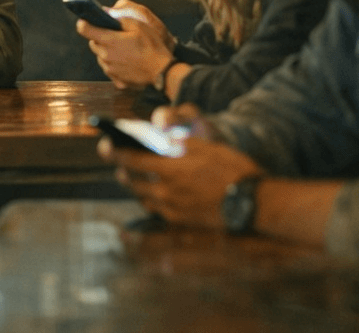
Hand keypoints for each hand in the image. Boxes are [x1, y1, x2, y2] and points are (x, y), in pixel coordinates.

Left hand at [77, 5, 173, 89]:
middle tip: (115, 36)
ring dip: (107, 52)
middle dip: (100, 38)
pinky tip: (128, 62)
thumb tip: (107, 15)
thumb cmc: (152, 46)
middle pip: (93, 43)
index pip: (84, 29)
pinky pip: (110, 69)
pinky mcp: (117, 80)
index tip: (86, 21)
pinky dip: (115, 64)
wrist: (163, 72)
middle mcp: (106, 56)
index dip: (84, 23)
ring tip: (125, 50)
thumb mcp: (139, 26)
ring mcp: (110, 70)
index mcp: (109, 41)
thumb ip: (120, 19)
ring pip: (101, 57)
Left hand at [98, 130, 263, 230]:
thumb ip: (178, 143)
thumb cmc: (232, 169)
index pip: (130, 158)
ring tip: (134, 176)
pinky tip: (154, 193)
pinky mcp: (180, 221)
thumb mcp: (205, 146)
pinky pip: (156, 209)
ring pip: (142, 196)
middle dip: (122, 169)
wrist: (254, 203)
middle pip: (131, 180)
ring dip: (135, 185)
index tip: (104, 145)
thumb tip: (158, 138)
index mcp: (169, 168)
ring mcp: (172, 208)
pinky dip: (151, 199)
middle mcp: (165, 191)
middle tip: (119, 162)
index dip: (114, 151)